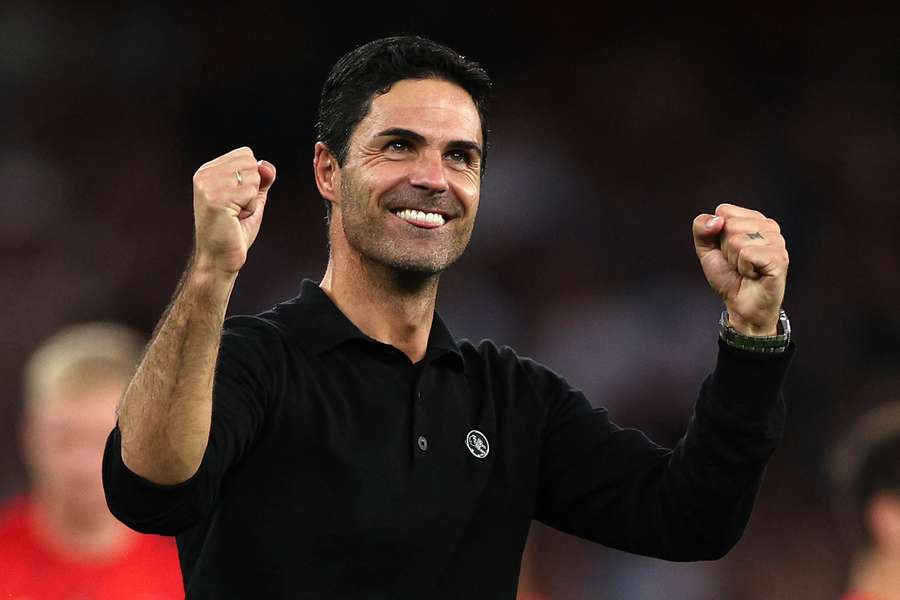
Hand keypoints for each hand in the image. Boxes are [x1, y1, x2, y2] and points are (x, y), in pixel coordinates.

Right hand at [192, 147, 276, 274]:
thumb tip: (267, 166)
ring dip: (251, 199)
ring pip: (253, 177)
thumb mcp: (251, 199)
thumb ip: (261, 179)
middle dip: (252, 188)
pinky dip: (250, 207)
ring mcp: (207, 186)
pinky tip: (235, 218)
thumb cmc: (234, 231)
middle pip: (250, 162)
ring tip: (235, 214)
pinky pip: (251, 192)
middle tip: (237, 209)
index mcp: (208, 170)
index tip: (236, 199)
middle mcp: (204, 174)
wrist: (219, 258)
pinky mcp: (215, 199)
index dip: (251, 179)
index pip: (246, 154)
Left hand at [692, 203, 788, 335]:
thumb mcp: (706, 249)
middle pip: (730, 225)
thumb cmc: (729, 276)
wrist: (741, 304)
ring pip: (737, 240)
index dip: (717, 234)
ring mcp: (776, 241)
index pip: (724, 211)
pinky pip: (747, 254)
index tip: (727, 249)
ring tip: (745, 269)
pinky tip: (753, 274)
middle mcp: (768, 226)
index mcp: (753, 219)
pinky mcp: (778, 257)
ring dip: (735, 260)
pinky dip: (743, 268)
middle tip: (737, 262)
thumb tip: (716, 219)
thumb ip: (702, 228)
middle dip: (726, 249)